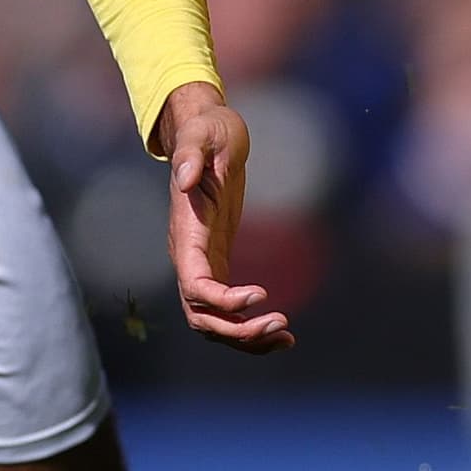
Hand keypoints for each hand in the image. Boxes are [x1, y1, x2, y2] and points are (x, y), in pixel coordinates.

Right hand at [153, 79, 292, 351]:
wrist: (210, 134)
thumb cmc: (207, 132)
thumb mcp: (202, 135)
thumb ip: (189, 155)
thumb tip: (183, 178)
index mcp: (185, 233)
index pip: (194, 284)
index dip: (223, 300)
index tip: (261, 295)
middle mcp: (188, 257)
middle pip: (202, 316)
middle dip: (238, 329)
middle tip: (282, 323)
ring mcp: (201, 263)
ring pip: (214, 322)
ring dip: (247, 337)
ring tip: (286, 337)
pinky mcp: (217, 264)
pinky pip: (229, 311)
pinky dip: (251, 327)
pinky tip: (283, 335)